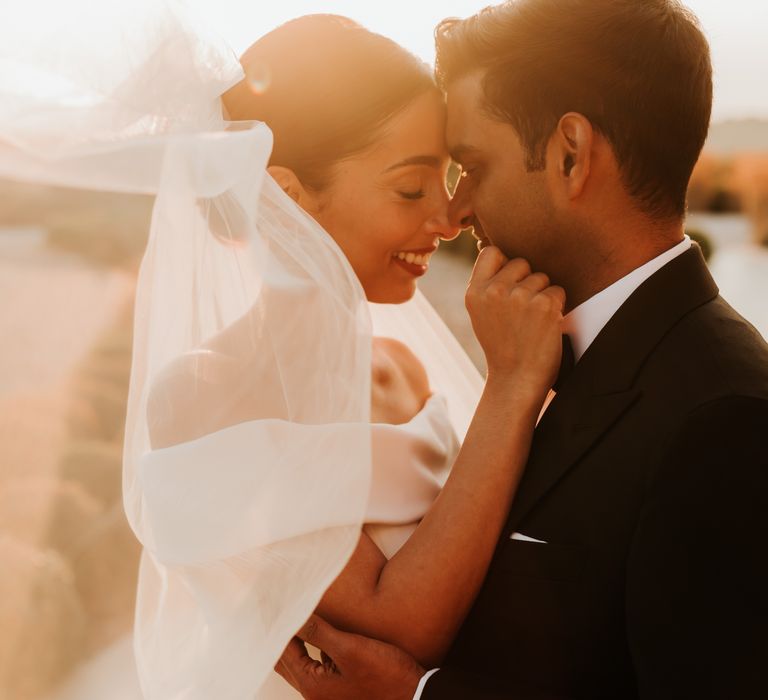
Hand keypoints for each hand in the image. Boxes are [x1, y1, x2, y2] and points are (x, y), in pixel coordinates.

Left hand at [277, 615, 424, 699]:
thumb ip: (319, 633)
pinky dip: (311, 647)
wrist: (414, 697)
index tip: (274, 601)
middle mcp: (315, 693)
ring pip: (300, 662)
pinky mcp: (340, 688)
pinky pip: (316, 665)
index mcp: (312, 685)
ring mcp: (327, 693)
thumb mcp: (351, 649)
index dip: (278, 622)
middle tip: (278, 607)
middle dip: (281, 633)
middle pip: (286, 659)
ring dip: (295, 640)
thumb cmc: (386, 676)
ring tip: (293, 615)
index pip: (283, 649)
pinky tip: (318, 632)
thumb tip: (293, 615)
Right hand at [466, 247, 565, 395]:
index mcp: (474, 292)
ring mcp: (520, 297)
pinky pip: (557, 290)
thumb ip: (488, 285)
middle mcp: (494, 291)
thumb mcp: (481, 314)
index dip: (504, 264)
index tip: (508, 283)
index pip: (492, 252)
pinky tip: (544, 325)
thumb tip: (505, 253)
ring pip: (541, 276)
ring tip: (532, 321)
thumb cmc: (502, 345)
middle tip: (521, 311)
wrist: (516, 379)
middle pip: (521, 262)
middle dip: (526, 281)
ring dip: (542, 295)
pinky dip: (556, 306)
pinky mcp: (544, 306)